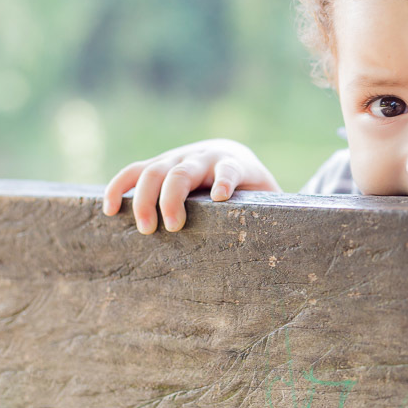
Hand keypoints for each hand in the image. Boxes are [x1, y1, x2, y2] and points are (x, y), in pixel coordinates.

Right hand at [103, 138, 281, 233]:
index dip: (225, 180)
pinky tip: (107, 209)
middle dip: (173, 199)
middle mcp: (203, 158)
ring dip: (144, 199)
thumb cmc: (253, 189)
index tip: (222, 196)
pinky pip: (132, 172)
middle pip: (182, 172)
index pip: (230, 169)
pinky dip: (117, 187)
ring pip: (153, 171)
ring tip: (145, 229)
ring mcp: (177, 159)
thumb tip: (300, 249)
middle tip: (174, 228)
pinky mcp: (158, 165)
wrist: (234, 158)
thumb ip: (274, 215)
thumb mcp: (267, 199)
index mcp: (234, 164)